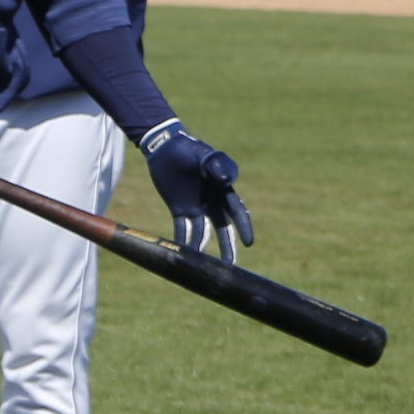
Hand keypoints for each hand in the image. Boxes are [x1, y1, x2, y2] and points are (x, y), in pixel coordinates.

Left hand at [139, 121, 253, 260]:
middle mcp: (211, 201)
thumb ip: (215, 164)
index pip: (236, 211)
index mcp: (222, 189)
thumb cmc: (187, 148)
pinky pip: (182, 229)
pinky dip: (183, 241)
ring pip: (203, 232)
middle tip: (229, 266)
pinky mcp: (179, 208)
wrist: (164, 146)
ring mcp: (195, 206)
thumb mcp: (202, 154)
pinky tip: (183, 256)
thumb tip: (227, 180)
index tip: (249, 243)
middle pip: (222, 228)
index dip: (244, 227)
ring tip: (205, 267)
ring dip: (203, 248)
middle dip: (227, 246)